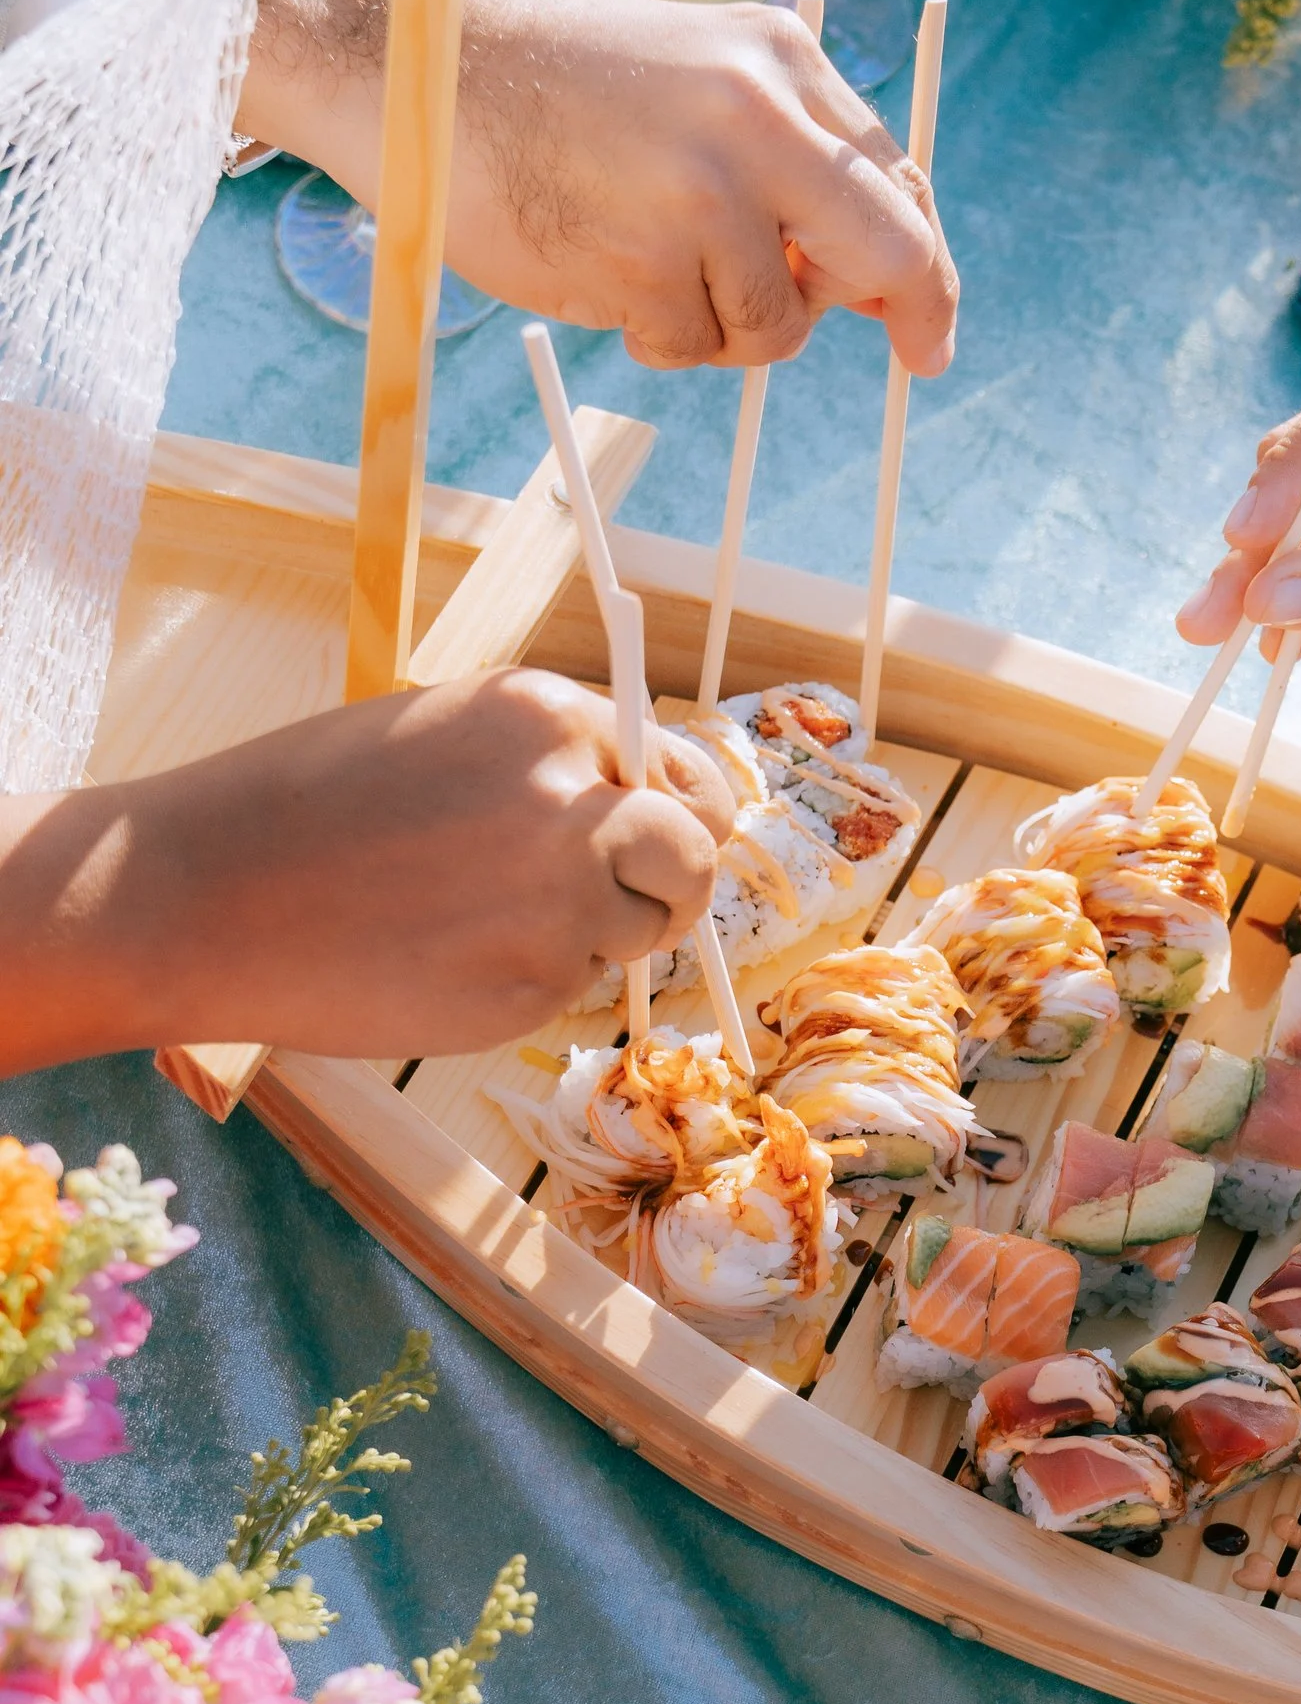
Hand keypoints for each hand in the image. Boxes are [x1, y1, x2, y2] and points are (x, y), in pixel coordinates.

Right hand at [0, 672, 733, 1072]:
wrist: (201, 895)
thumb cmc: (305, 808)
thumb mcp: (441, 736)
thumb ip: (547, 765)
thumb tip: (642, 807)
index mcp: (548, 718)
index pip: (686, 772)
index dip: (681, 814)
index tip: (664, 840)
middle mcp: (572, 801)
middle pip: (696, 857)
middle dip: (672, 887)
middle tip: (622, 904)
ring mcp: (559, 899)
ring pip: (639, 931)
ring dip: (594, 937)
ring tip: (484, 919)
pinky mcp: (531, 986)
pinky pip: (569, 986)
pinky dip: (526, 981)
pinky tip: (441, 957)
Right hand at [230, 0, 955, 373]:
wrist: (424, 67)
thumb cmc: (563, 87)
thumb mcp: (700, 74)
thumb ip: (789, 152)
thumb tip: (875, 270)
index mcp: (780, 60)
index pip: (895, 180)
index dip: (924, 263)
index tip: (929, 324)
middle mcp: (757, 116)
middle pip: (886, 251)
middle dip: (909, 311)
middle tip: (918, 357)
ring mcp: (703, 190)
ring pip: (779, 322)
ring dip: (729, 327)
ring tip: (658, 273)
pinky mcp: (644, 258)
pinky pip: (695, 347)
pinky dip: (662, 338)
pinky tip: (611, 279)